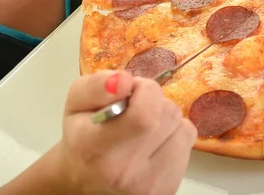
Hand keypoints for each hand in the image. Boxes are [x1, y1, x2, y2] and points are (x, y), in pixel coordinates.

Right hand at [58, 70, 196, 194]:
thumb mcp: (75, 103)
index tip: (129, 91)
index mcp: (95, 149)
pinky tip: (154, 143)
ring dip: (165, 118)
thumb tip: (125, 81)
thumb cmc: (82, 137)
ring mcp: (150, 186)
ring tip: (143, 128)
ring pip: (183, 126)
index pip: (144, 114)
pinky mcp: (169, 189)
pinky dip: (174, 135)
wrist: (87, 180)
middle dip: (154, 100)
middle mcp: (125, 173)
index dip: (143, 90)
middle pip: (168, 113)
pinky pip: (188, 142)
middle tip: (133, 109)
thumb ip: (95, 86)